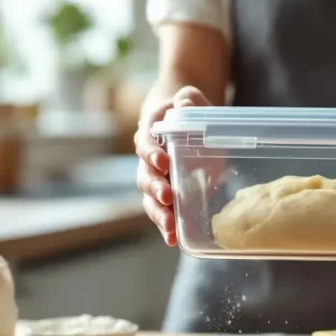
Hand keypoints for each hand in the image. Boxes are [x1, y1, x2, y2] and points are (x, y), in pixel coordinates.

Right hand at [135, 86, 211, 245]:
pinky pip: (163, 210)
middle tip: (166, 197)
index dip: (150, 151)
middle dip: (154, 187)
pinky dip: (167, 225)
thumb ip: (188, 98)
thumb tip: (184, 104)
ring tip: (170, 227)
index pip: (145, 141)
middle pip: (145, 175)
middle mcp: (148, 158)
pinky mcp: (169, 192)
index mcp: (151, 131)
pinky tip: (174, 239)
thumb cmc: (187, 107)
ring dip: (159, 213)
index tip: (161, 160)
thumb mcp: (190, 96)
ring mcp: (157, 178)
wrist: (184, 117)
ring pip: (150, 198)